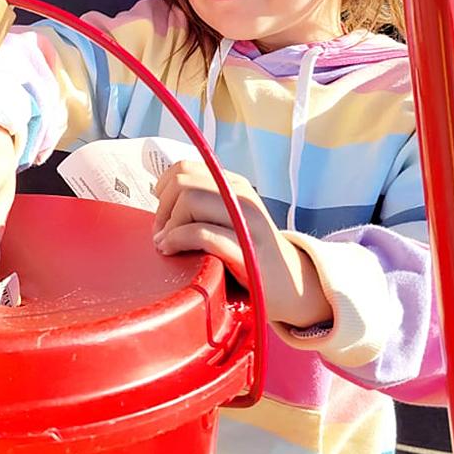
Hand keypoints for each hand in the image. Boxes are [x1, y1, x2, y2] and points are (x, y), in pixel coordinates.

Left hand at [152, 161, 330, 326]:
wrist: (293, 285)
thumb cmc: (251, 253)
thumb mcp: (229, 218)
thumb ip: (203, 203)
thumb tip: (160, 194)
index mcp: (235, 186)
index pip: (185, 168)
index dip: (164, 188)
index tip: (162, 212)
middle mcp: (242, 197)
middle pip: (183, 183)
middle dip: (163, 208)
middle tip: (161, 232)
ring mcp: (247, 222)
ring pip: (190, 201)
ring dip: (168, 225)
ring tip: (165, 243)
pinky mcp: (246, 250)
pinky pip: (202, 233)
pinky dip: (177, 240)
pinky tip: (172, 250)